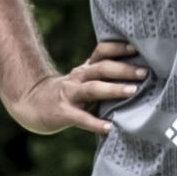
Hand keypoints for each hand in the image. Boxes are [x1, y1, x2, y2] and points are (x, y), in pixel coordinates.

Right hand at [8, 40, 147, 135]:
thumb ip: (104, 76)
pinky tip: (110, 127)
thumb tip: (141, 73)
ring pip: (93, 88)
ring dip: (114, 89)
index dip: (119, 48)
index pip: (102, 51)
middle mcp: (78, 78)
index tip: (138, 48)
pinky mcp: (63, 113)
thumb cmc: (69, 93)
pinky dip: (95, 123)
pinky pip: (81, 118)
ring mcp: (70, 95)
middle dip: (124, 69)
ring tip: (133, 91)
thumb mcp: (84, 79)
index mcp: (86, 68)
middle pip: (102, 68)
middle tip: (145, 72)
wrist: (32, 103)